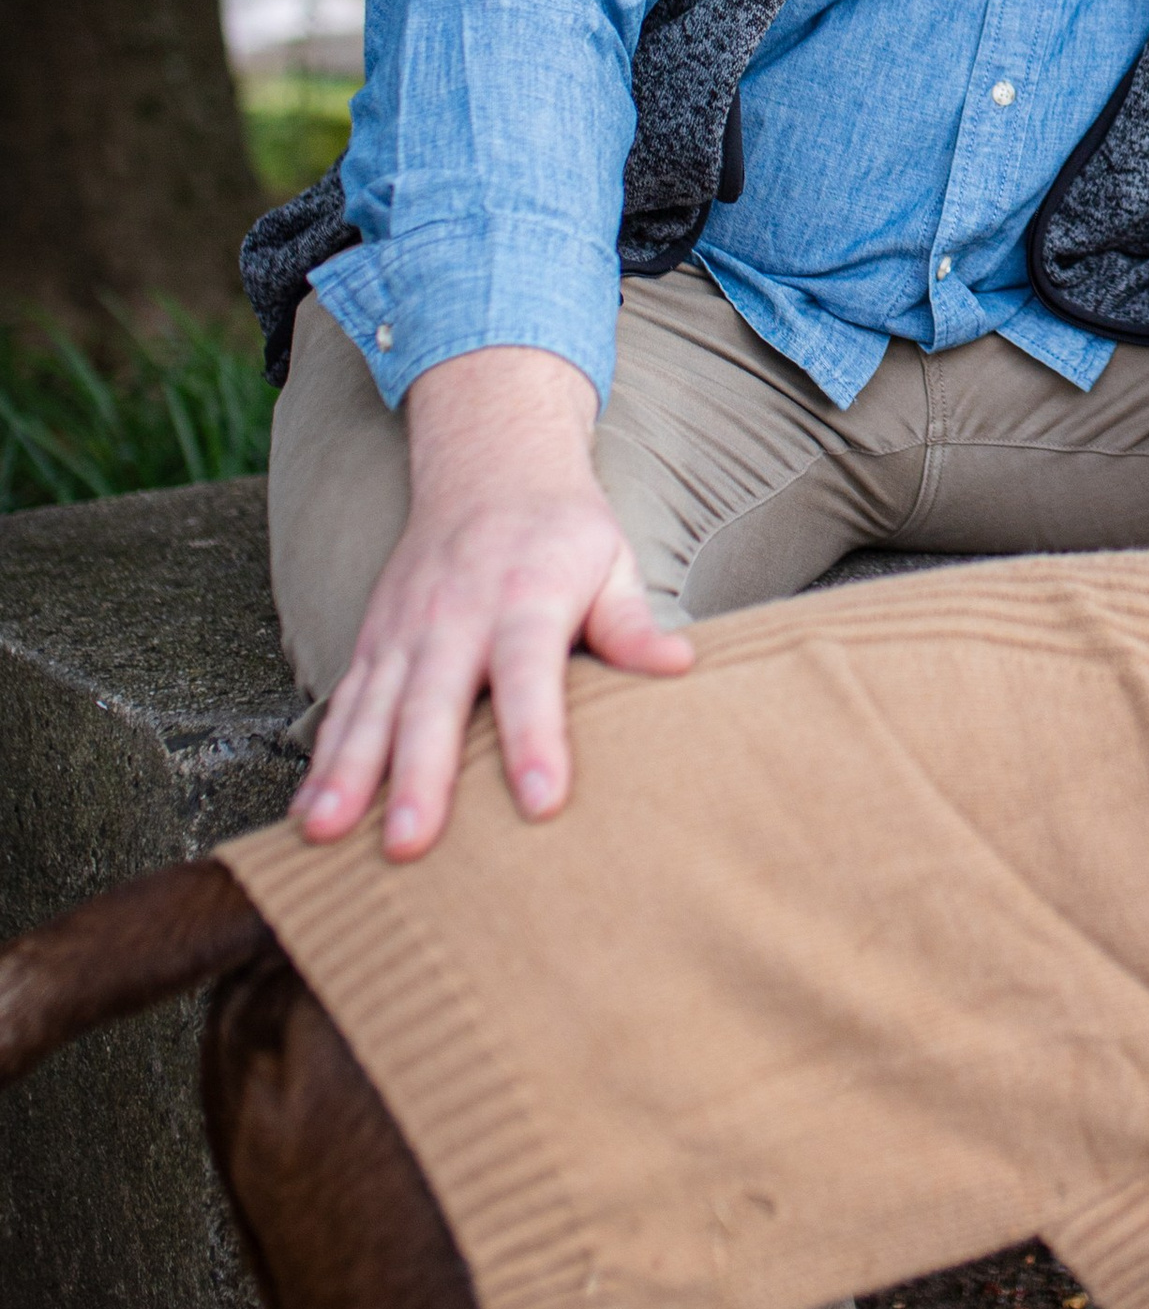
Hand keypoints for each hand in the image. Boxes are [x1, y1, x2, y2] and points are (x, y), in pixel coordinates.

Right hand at [295, 347, 692, 860]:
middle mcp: (455, 615)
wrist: (488, 465)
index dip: (535, 737)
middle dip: (420, 775)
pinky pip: (345, 705)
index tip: (543, 801)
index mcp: (526, 596)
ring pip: (372, 707)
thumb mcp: (611, 561)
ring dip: (349, 774)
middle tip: (412, 843)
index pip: (530, 673)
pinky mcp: (373, 642)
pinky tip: (309, 814)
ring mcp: (405, 630)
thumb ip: (631, 622)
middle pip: (434, 700)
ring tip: (328, 835)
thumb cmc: (563, 531)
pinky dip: (324, 758)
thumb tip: (679, 665)